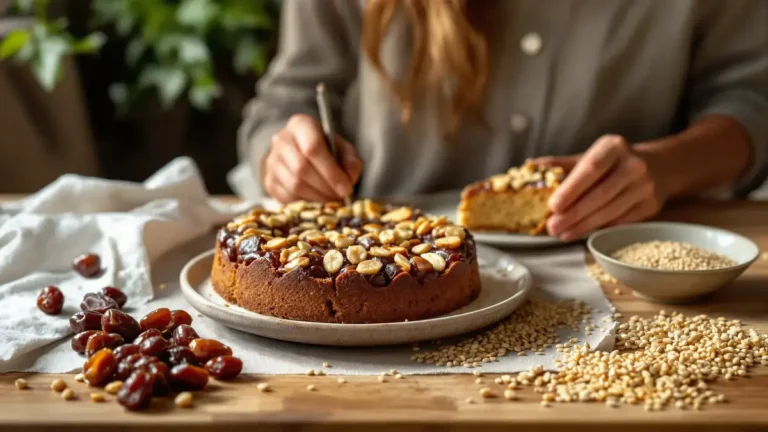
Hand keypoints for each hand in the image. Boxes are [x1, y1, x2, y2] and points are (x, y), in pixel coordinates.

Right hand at [261, 114, 362, 202]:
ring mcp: (272, 160)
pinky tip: (317, 199)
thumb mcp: (343, 149)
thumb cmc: (326, 150)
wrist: (298, 153)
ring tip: (331, 198)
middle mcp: (281, 139)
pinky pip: (287, 197)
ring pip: (294, 184)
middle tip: (340, 196)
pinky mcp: (269, 180)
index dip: (331, 171)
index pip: (312, 147)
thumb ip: (351, 161)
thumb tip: (349, 178)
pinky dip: (306, 202)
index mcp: (301, 125)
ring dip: (317, 197)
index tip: (346, 188)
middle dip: (325, 187)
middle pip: (302, 168)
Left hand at [533, 135, 665, 240]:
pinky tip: (581, 233)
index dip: (572, 189)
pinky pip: (621, 221)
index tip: (553, 205)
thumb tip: (530, 166)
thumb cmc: (612, 162)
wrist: (658, 167)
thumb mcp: (590, 156)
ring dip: (584, 226)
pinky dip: (599, 228)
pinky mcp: (651, 206)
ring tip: (562, 234)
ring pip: (611, 211)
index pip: (592, 168)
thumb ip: (562, 164)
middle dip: (574, 214)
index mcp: (614, 147)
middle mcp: (634, 165)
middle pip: (601, 194)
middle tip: (552, 227)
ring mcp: (645, 186)